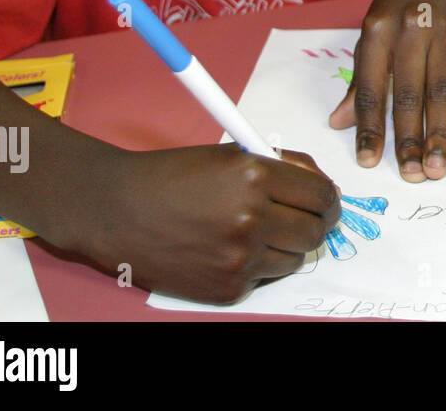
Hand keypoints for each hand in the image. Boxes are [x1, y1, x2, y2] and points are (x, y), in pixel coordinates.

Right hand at [82, 145, 339, 303]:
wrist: (116, 211)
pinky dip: (256, 265)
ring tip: (255, 231)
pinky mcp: (227, 288)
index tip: (324, 201)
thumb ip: (282, 167)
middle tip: (300, 218)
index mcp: (255, 177)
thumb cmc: (173, 177)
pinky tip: (228, 249)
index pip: (322, 194)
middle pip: (316, 232)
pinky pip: (264, 278)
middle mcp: (251, 218)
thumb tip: (322, 185)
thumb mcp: (231, 156)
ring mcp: (239, 258)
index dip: (328, 199)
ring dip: (285, 247)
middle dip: (315, 224)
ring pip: (294, 259)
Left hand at [329, 0, 445, 181]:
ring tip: (435, 167)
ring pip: (442, 92)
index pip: (371, 86)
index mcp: (378, 28)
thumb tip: (339, 123)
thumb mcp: (374, 29)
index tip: (369, 161)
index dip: (369, 127)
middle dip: (409, 139)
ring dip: (438, 133)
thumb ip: (360, 77)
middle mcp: (412, 29)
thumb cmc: (403, 3)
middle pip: (410, 94)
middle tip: (411, 175)